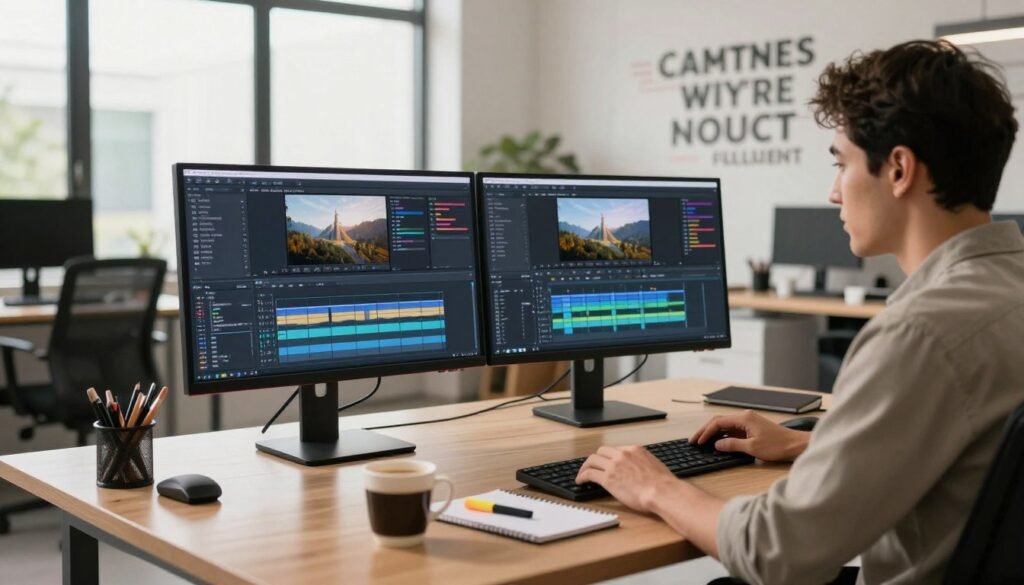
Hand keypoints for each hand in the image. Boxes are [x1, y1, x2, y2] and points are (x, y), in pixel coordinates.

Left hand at [575, 445, 678, 512]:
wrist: (661, 491)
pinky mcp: (607, 478)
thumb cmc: (663, 484)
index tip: (606, 463)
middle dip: (596, 458)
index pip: (616, 450)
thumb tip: (641, 470)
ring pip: (592, 460)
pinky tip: (580, 481)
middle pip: (602, 451)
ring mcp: (614, 465)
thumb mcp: (654, 466)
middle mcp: (622, 454)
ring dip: (585, 466)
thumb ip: (644, 464)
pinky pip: (589, 473)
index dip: (609, 457)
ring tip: (582, 473)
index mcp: (635, 450)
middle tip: (592, 466)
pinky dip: (582, 476)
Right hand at [689, 410, 808, 461]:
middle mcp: (744, 417)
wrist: (795, 445)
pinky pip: (732, 430)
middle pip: (719, 421)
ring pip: (725, 426)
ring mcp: (748, 422)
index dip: (705, 432)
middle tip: (694, 440)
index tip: (698, 441)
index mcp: (744, 418)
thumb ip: (732, 445)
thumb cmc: (778, 445)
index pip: (718, 422)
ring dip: (713, 433)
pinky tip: (717, 443)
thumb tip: (717, 445)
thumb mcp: (752, 448)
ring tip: (702, 442)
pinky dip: (722, 436)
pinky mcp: (751, 428)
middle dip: (705, 431)